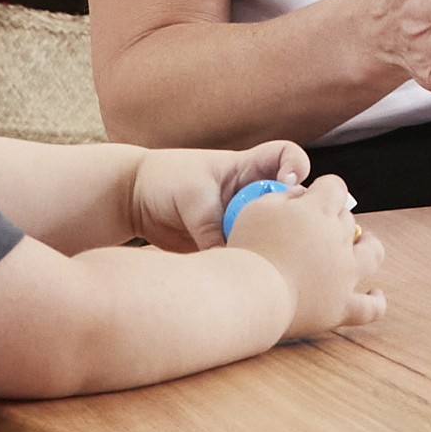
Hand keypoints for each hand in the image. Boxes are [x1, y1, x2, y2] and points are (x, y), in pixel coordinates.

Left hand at [129, 141, 310, 252]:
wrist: (135, 200)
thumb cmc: (165, 181)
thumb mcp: (194, 199)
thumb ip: (215, 230)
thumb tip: (232, 266)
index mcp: (247, 168)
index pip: (287, 157)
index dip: (295, 167)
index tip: (286, 184)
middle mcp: (252, 194)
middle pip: (289, 203)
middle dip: (289, 218)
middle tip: (275, 231)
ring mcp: (242, 220)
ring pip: (270, 235)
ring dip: (266, 247)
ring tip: (251, 257)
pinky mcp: (228, 244)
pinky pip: (246, 256)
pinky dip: (245, 266)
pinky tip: (237, 274)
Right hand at [231, 175, 386, 339]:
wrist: (250, 296)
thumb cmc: (249, 250)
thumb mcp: (258, 209)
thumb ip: (283, 196)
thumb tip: (302, 195)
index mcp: (319, 210)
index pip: (334, 187)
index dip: (324, 189)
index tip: (311, 197)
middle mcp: (338, 238)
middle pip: (346, 220)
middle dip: (333, 219)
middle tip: (312, 230)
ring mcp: (345, 274)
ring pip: (372, 252)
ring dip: (369, 246)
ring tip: (362, 245)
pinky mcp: (341, 306)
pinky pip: (370, 307)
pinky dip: (375, 300)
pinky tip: (374, 294)